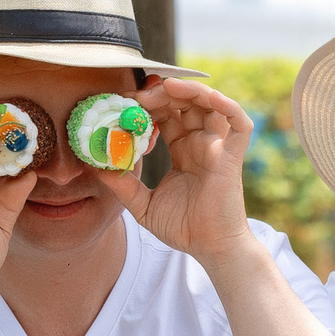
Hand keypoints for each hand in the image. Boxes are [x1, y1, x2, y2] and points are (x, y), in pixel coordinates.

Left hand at [97, 77, 256, 263]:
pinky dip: (226, 104)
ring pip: (210, 104)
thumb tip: (96, 167)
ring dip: (189, 90)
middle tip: (139, 94)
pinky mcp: (233, 155)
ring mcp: (218, 148)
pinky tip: (206, 96)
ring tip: (165, 87)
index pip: (167, 116)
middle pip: (185, 104)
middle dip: (163, 94)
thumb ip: (122, 185)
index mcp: (183, 151)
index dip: (148, 105)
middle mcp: (201, 144)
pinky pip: (238, 122)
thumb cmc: (183, 228)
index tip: (125, 103)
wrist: (210, 248)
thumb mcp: (142, 205)